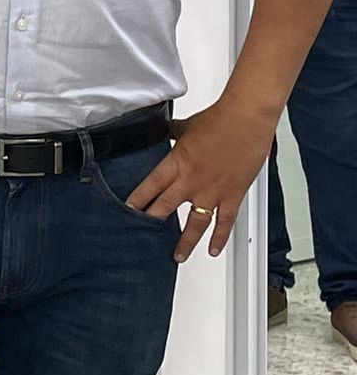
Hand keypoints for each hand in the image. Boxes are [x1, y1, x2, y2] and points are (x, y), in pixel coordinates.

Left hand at [125, 101, 276, 260]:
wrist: (246, 119)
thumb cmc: (219, 119)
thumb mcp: (185, 126)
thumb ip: (171, 133)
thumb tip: (163, 130)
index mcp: (177, 163)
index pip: (150, 186)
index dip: (138, 200)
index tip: (128, 211)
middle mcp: (191, 180)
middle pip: (166, 207)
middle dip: (153, 222)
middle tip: (143, 237)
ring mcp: (213, 190)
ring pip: (195, 222)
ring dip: (185, 241)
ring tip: (178, 255)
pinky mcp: (233, 194)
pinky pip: (225, 221)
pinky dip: (219, 237)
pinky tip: (212, 249)